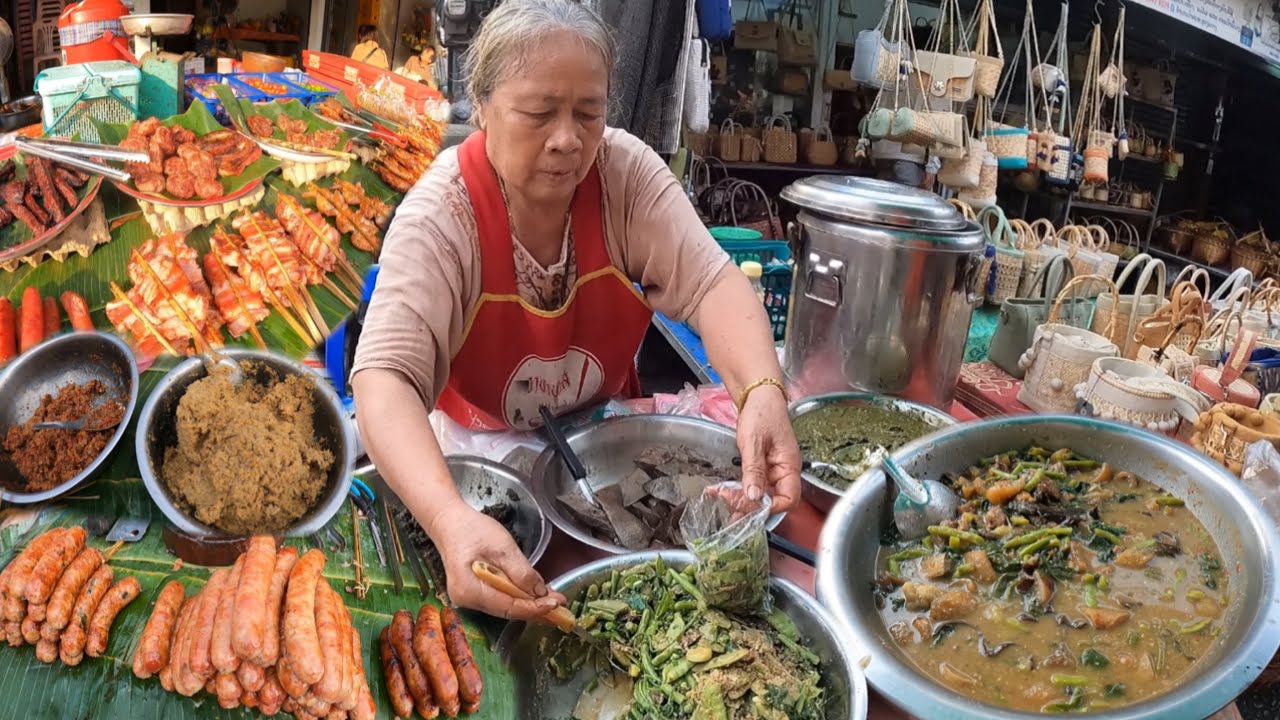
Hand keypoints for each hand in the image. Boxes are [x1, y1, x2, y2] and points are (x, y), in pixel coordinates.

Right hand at [430, 503, 565, 619]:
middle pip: (507, 611)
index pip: (508, 608)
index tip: (556, 603)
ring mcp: (468, 599)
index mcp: (469, 590)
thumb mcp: (502, 547)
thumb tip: (540, 592)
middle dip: (535, 607)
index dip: (535, 608)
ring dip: (528, 603)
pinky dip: (518, 597)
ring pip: (505, 606)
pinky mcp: (473, 593)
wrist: (450, 522)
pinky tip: (534, 594)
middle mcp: (466, 601)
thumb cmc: (472, 530)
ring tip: (551, 598)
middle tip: (560, 602)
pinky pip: (500, 599)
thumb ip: (521, 571)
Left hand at [733, 383, 801, 512]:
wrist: (757, 395)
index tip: (747, 504)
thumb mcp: (754, 441)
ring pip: (760, 495)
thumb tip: (753, 496)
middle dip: (749, 505)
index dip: (770, 507)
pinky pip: (753, 485)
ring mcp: (772, 470)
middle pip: (772, 501)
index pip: (788, 499)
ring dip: (740, 499)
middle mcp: (783, 472)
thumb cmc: (762, 412)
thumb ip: (754, 470)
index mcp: (789, 466)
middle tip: (726, 500)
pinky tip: (724, 490)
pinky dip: (738, 490)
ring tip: (720, 496)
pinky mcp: (762, 467)